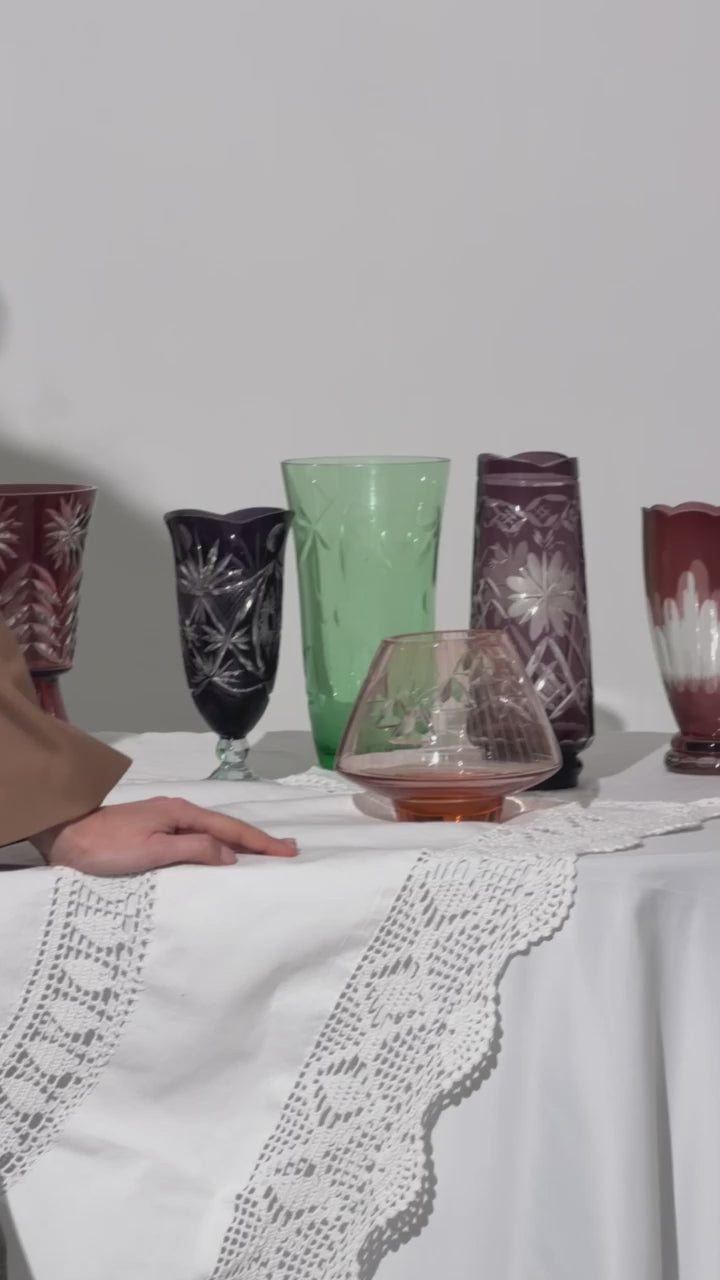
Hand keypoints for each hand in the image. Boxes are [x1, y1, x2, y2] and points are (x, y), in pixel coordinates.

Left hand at [32, 797, 297, 875]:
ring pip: (213, 832)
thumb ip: (193, 850)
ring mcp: (166, 819)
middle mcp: (178, 812)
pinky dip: (219, 845)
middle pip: (227, 827)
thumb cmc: (106, 847)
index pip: (231, 830)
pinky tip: (222, 854)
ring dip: (239, 843)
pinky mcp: (156, 830)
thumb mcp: (152, 850)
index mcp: (181, 814)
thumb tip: (230, 855)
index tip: (288, 851)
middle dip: (257, 839)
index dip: (261, 842)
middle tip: (287, 850)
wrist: (66, 836)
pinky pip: (198, 838)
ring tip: (262, 853)